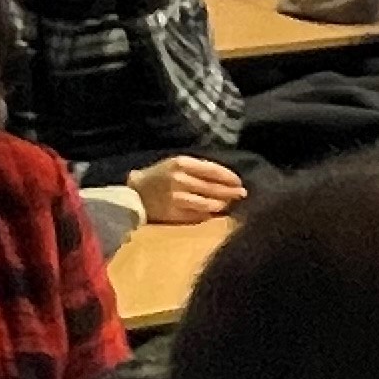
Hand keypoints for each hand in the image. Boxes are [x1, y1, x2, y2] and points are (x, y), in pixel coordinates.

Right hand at [130, 154, 248, 224]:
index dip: (229, 177)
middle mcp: (180, 179)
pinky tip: (214, 213)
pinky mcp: (173, 213)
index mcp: (182, 163)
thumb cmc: (160, 177)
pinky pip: (197, 216)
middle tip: (242, 195)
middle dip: (230, 192)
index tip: (239, 182)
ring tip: (229, 205)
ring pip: (208, 203)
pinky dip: (208, 214)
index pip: (213, 170)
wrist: (136, 194)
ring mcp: (177, 198)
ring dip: (222, 205)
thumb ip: (199, 170)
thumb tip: (226, 179)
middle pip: (213, 188)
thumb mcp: (177, 165)